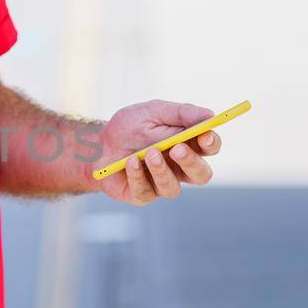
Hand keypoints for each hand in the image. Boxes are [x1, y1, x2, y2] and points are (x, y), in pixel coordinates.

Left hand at [94, 100, 219, 205]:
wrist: (96, 145)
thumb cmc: (128, 127)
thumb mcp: (153, 112)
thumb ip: (181, 113)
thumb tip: (209, 115)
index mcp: (187, 144)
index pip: (209, 147)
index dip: (211, 143)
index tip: (205, 135)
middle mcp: (179, 168)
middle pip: (201, 174)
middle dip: (191, 162)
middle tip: (177, 149)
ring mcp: (161, 183)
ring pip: (173, 187)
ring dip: (162, 170)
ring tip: (149, 153)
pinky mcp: (143, 195)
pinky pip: (146, 191)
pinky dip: (138, 175)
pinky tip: (130, 162)